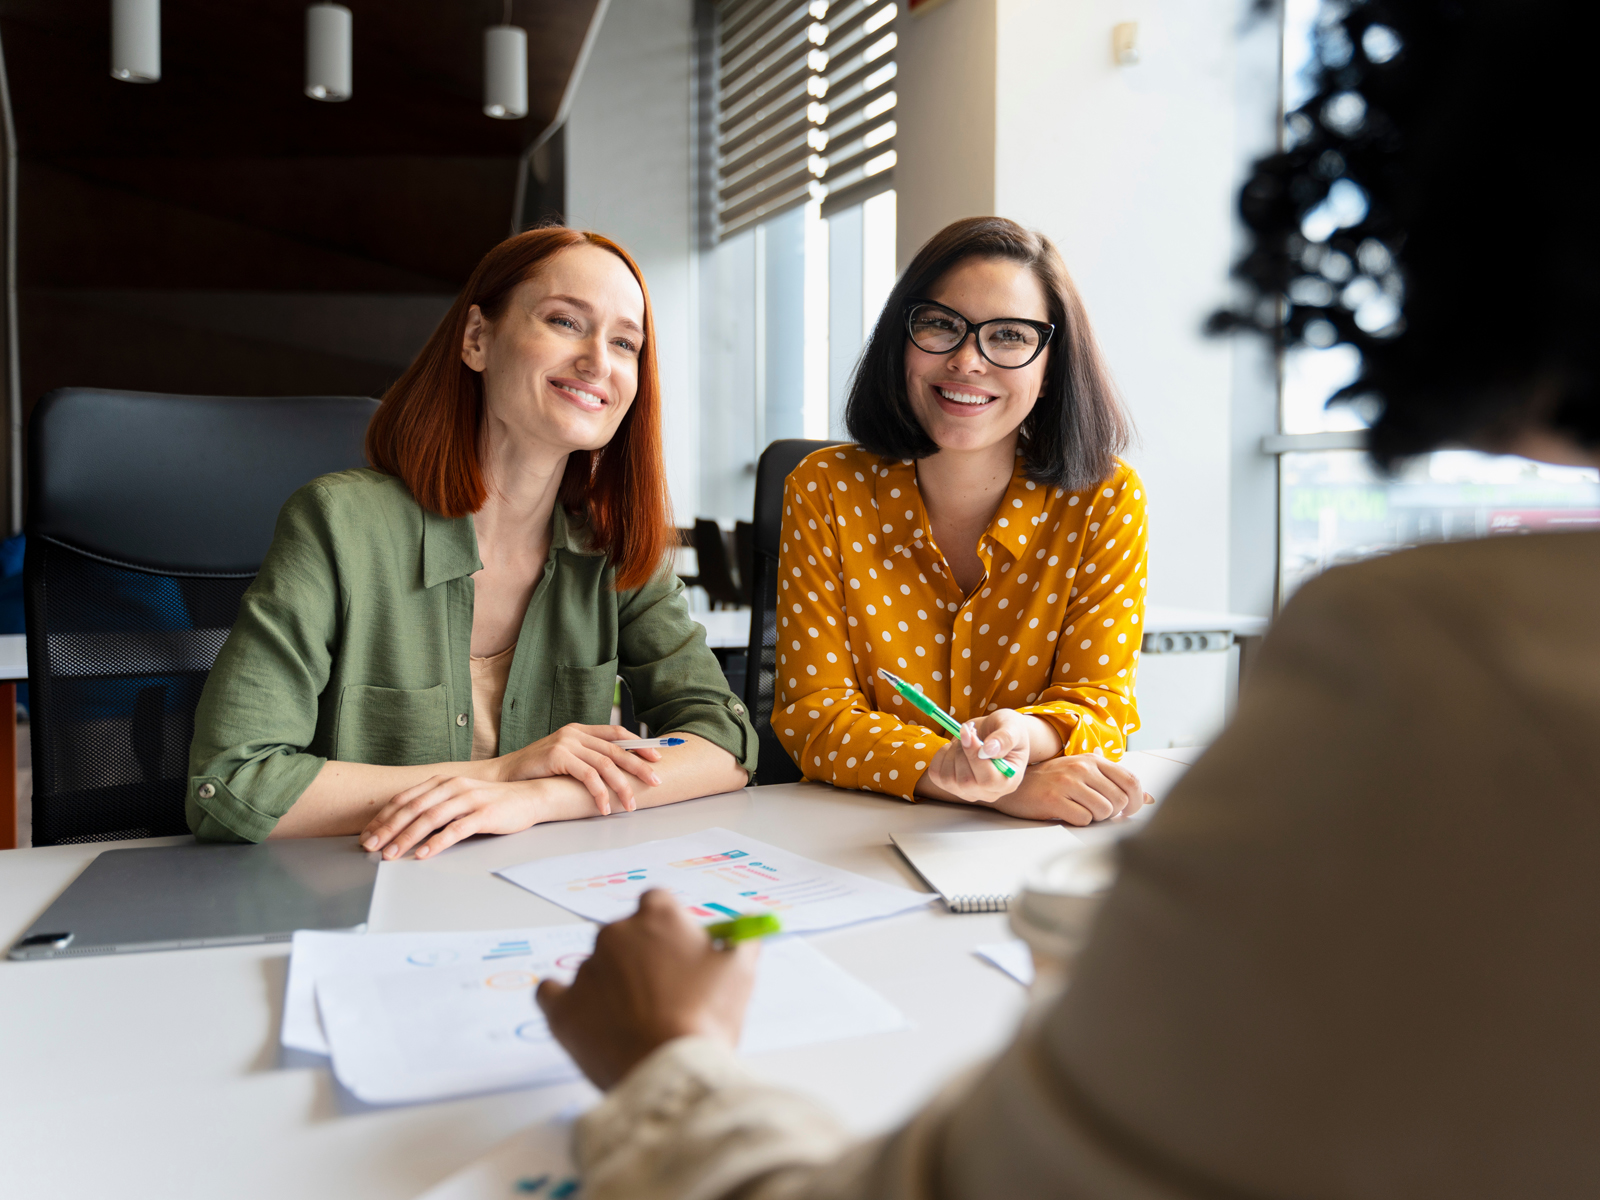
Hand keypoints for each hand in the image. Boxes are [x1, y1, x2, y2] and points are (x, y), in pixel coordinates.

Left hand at [361, 776, 556, 859]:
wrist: (529, 798)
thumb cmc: (492, 802)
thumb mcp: (459, 798)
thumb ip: (435, 805)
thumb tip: (405, 824)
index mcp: (443, 782)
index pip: (405, 799)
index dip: (383, 817)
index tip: (367, 835)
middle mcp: (453, 787)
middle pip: (413, 808)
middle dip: (388, 829)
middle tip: (370, 846)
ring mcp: (469, 799)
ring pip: (430, 819)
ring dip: (407, 837)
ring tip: (392, 854)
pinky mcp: (484, 814)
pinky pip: (456, 829)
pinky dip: (437, 843)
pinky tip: (423, 854)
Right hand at [495, 723, 662, 810]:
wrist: (504, 775)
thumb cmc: (535, 771)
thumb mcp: (564, 758)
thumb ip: (586, 758)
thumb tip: (617, 771)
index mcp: (579, 730)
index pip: (616, 733)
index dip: (639, 744)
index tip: (657, 757)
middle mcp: (575, 732)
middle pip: (616, 748)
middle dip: (639, 766)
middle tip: (656, 782)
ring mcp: (567, 742)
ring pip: (606, 764)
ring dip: (622, 786)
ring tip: (631, 804)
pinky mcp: (558, 756)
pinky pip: (588, 775)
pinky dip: (599, 793)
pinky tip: (604, 808)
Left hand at [536, 889, 758, 1089]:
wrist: (667, 1070)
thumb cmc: (706, 1018)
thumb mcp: (741, 972)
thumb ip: (742, 940)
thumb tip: (745, 928)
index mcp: (657, 917)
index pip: (657, 903)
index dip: (667, 928)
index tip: (677, 950)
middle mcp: (616, 934)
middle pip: (624, 934)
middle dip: (638, 959)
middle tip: (661, 993)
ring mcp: (585, 970)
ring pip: (595, 967)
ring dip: (610, 986)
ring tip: (634, 1022)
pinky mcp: (561, 1007)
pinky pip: (551, 992)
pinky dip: (566, 1001)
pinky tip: (585, 1015)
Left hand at [916, 710, 1033, 803]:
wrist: (995, 734)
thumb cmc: (1008, 730)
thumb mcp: (1013, 726)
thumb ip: (1005, 738)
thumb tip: (989, 749)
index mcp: (1009, 781)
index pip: (988, 780)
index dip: (974, 756)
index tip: (968, 732)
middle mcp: (990, 792)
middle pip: (965, 781)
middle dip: (962, 751)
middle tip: (969, 731)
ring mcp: (970, 792)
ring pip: (948, 779)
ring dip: (951, 753)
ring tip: (963, 739)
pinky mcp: (953, 786)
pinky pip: (936, 775)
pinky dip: (940, 756)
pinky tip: (953, 748)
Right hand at [993, 754, 1152, 825]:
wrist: (1016, 785)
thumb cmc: (1052, 781)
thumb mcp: (1084, 774)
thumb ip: (1115, 782)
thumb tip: (1150, 798)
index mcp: (1092, 759)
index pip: (1131, 780)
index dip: (1137, 801)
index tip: (1128, 810)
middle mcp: (1081, 768)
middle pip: (1120, 800)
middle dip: (1113, 813)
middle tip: (1097, 812)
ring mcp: (1067, 782)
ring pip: (1104, 812)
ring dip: (1095, 818)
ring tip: (1080, 810)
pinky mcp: (1054, 799)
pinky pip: (1084, 820)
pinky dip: (1079, 821)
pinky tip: (1067, 813)